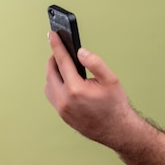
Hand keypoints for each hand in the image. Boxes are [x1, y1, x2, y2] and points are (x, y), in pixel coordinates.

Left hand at [45, 32, 136, 149]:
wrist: (116, 129)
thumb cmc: (115, 105)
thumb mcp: (111, 79)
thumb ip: (95, 63)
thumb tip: (80, 52)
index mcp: (76, 89)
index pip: (62, 61)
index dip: (57, 45)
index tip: (51, 34)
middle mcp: (64, 100)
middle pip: (51, 72)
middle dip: (54, 58)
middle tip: (60, 49)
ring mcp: (61, 109)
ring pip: (48, 84)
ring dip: (53, 72)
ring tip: (62, 64)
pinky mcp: (61, 115)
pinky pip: (52, 95)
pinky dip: (54, 84)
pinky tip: (63, 80)